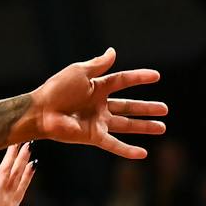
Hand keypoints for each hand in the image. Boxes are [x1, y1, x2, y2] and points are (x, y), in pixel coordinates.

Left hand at [18, 49, 166, 159]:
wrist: (41, 111)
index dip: (139, 78)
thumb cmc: (56, 90)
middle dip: (146, 108)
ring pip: (126, 125)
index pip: (123, 81)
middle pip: (128, 106)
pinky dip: (128, 150)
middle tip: (165, 109)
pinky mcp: (93, 136)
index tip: (156, 76)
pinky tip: (143, 153)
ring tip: (162, 128)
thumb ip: (98, 65)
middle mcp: (99, 105)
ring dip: (144, 127)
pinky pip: (114, 144)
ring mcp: (97, 122)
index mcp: (96, 87)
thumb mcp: (79, 72)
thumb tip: (113, 51)